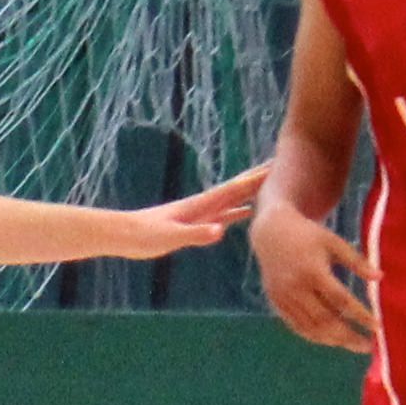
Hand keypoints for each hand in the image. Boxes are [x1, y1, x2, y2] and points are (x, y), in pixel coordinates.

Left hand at [78, 163, 270, 262]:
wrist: (122, 235)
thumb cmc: (143, 236)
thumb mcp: (170, 237)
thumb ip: (195, 234)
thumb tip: (219, 231)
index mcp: (201, 206)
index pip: (234, 189)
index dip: (256, 179)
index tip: (278, 168)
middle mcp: (203, 206)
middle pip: (237, 189)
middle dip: (259, 178)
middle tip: (283, 167)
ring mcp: (200, 214)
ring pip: (233, 200)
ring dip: (252, 193)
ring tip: (272, 187)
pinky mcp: (194, 224)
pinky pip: (222, 216)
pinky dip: (237, 212)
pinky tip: (246, 214)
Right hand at [248, 197, 378, 355]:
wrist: (271, 233)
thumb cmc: (308, 236)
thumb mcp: (334, 242)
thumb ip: (357, 261)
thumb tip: (380, 278)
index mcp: (312, 271)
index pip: (340, 300)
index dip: (360, 315)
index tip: (377, 327)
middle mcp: (295, 288)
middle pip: (324, 320)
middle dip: (348, 336)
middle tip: (368, 346)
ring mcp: (283, 298)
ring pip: (309, 327)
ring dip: (333, 340)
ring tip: (353, 344)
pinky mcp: (276, 303)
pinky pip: (297, 326)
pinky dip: (315, 336)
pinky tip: (332, 340)